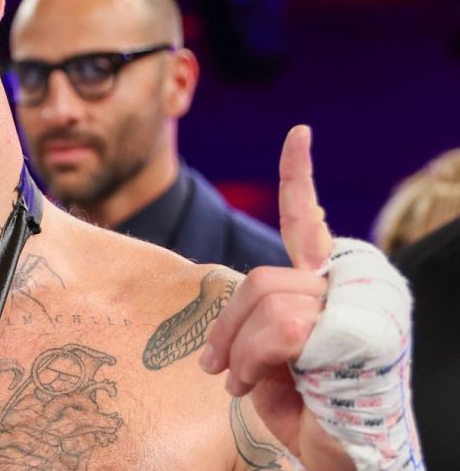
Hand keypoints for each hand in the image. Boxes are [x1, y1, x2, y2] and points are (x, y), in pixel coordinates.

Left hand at [199, 126, 351, 468]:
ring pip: (266, 303)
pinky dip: (252, 361)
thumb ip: (257, 318)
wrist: (341, 455)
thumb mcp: (270, 354)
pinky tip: (260, 385)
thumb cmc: (307, 408)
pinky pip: (276, 331)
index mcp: (331, 285)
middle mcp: (353, 288)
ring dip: (239, 351)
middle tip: (215, 367)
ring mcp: (359, 309)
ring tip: (243, 381)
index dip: (298, 178)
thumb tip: (222, 325)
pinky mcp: (355, 333)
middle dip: (227, 327)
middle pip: (260, 280)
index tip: (298, 136)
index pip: (308, 223)